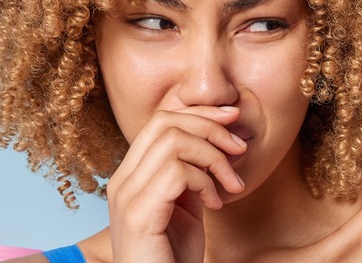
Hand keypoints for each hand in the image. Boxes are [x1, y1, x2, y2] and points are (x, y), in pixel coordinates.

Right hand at [107, 106, 247, 262]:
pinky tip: (215, 203)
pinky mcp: (139, 214)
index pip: (159, 121)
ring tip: (231, 183)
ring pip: (173, 140)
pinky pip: (178, 172)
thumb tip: (214, 146)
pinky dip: (206, 181)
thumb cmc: (171, 259)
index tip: (231, 117)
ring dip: (214, 156)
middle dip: (210, 126)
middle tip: (239, 147)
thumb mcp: (185, 209)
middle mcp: (122, 180)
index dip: (198, 112)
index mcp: (131, 176)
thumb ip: (190, 177)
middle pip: (165, 121)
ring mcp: (126, 196)